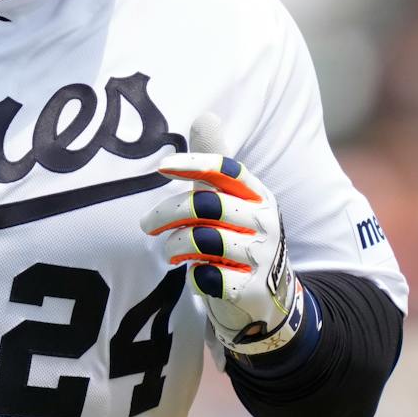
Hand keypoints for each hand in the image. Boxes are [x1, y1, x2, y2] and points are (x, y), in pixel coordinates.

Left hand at [141, 113, 313, 357]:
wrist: (270, 301)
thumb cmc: (239, 241)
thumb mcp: (233, 202)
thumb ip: (214, 167)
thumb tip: (205, 115)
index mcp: (258, 195)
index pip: (226, 169)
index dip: (192, 164)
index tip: (160, 167)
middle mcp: (264, 222)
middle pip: (205, 205)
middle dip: (167, 212)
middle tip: (147, 225)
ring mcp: (261, 256)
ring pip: (200, 240)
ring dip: (175, 247)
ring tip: (172, 252)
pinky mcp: (252, 290)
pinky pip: (206, 277)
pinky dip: (193, 277)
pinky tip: (197, 276)